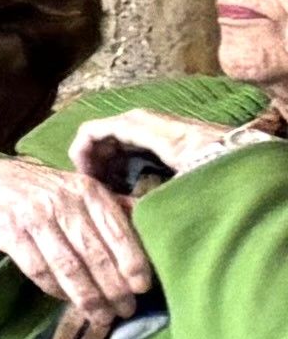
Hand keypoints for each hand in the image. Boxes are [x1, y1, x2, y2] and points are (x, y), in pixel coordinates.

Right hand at [0, 149, 156, 319]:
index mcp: (89, 191)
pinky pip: (37, 269)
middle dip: (113, 289)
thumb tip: (158, 227)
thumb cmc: (41, 191)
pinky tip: (65, 299)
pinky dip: (54, 289)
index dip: (133, 263)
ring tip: (101, 316)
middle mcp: (64, 201)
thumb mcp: (79, 190)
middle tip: (125, 311)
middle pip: (95, 254)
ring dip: (87, 297)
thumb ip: (113, 208)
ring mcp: (34, 216)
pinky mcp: (8, 231)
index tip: (143, 289)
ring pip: (68, 266)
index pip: (118, 232)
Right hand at [76, 108, 255, 189]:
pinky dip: (129, 157)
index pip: (102, 128)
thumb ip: (144, 201)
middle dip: (95, 154)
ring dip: (111, 156)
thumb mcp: (178, 194)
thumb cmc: (221, 181)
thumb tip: (113, 212)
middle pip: (112, 129)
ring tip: (107, 186)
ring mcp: (173, 131)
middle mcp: (161, 126)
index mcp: (156, 134)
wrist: (259, 171)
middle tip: (90, 184)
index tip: (79, 175)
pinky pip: (143, 141)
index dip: (82, 149)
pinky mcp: (183, 140)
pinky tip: (131, 182)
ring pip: (127, 134)